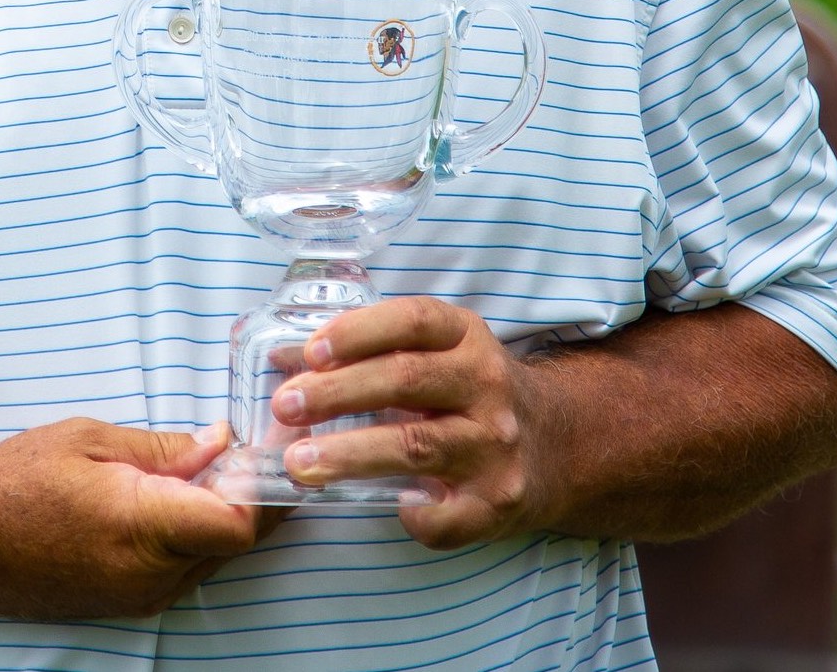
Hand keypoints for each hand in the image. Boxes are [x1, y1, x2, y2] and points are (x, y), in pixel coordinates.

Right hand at [0, 417, 260, 617]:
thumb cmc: (13, 481)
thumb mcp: (89, 440)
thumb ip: (163, 448)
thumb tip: (221, 443)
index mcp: (142, 527)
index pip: (238, 523)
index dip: (264, 484)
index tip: (272, 443)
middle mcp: (149, 576)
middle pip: (234, 541)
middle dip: (256, 492)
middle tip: (263, 441)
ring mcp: (139, 597)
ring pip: (212, 556)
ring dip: (228, 512)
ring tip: (228, 458)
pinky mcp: (127, 603)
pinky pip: (184, 567)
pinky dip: (198, 531)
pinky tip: (190, 492)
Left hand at [269, 297, 553, 549]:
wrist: (554, 446)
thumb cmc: (466, 391)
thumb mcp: (435, 352)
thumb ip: (371, 350)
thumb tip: (282, 357)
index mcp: (466, 337)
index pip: (412, 320)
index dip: (358, 332)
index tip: (311, 351)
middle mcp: (486, 385)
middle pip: (405, 380)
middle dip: (338, 393)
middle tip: (286, 405)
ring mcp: (495, 446)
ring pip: (416, 446)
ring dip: (350, 454)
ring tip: (298, 462)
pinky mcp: (498, 503)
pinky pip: (446, 515)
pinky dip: (411, 513)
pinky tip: (384, 504)